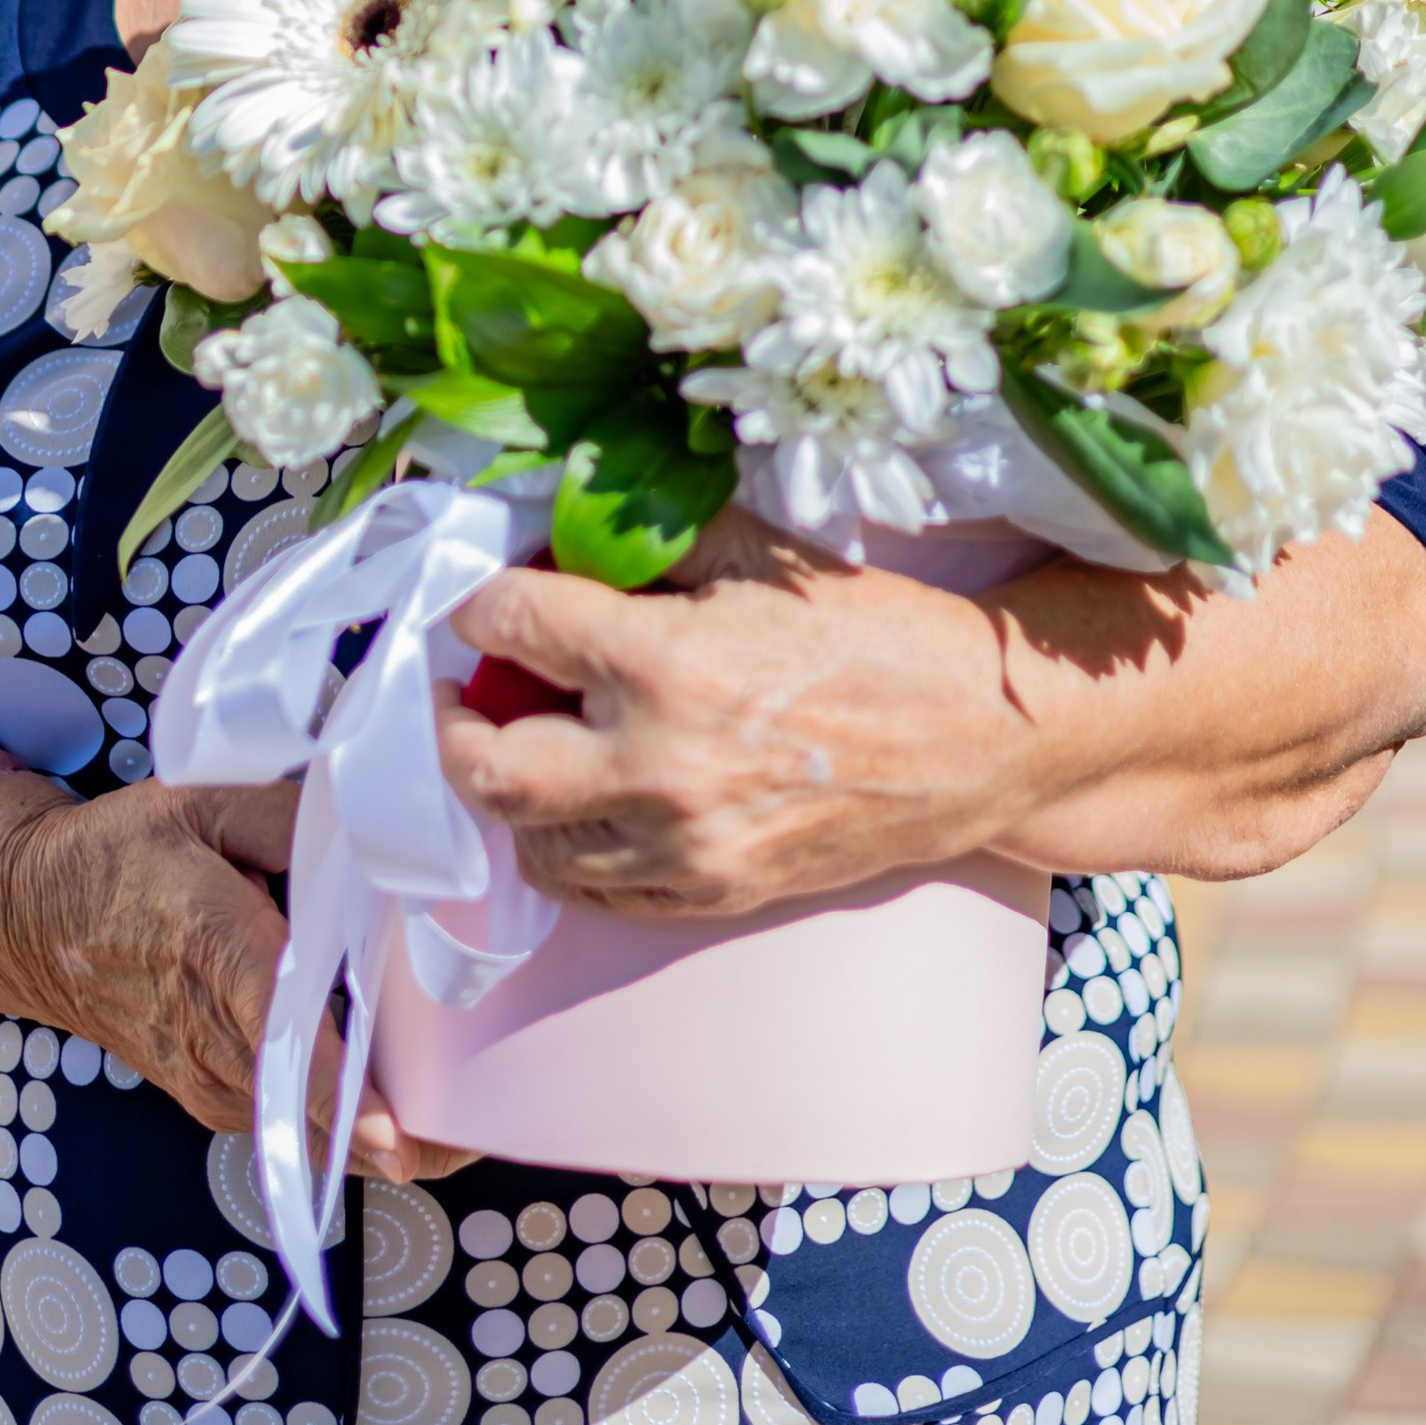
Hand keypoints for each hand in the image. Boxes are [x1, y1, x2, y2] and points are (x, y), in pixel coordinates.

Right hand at [6, 775, 470, 1184]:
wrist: (31, 920)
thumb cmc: (125, 853)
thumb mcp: (200, 800)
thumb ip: (288, 817)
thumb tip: (368, 843)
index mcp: (212, 944)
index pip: (279, 1025)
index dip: (335, 1087)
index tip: (392, 1136)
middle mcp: (207, 1027)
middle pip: (304, 1099)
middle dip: (389, 1127)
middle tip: (477, 1139)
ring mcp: (203, 1072)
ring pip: (297, 1127)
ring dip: (371, 1139)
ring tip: (456, 1138)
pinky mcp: (205, 1094)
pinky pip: (280, 1124)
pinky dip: (335, 1130)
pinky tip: (393, 1119)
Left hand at [435, 509, 1052, 920]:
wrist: (976, 738)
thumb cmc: (875, 630)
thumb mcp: (759, 551)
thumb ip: (649, 538)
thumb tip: (560, 531)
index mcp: (665, 660)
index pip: (510, 623)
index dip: (482, 601)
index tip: (485, 597)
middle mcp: (657, 765)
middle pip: (486, 764)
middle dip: (450, 722)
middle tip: (460, 690)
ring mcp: (682, 845)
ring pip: (530, 840)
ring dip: (510, 789)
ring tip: (528, 742)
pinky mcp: (709, 893)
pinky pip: (594, 891)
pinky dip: (568, 847)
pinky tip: (587, 801)